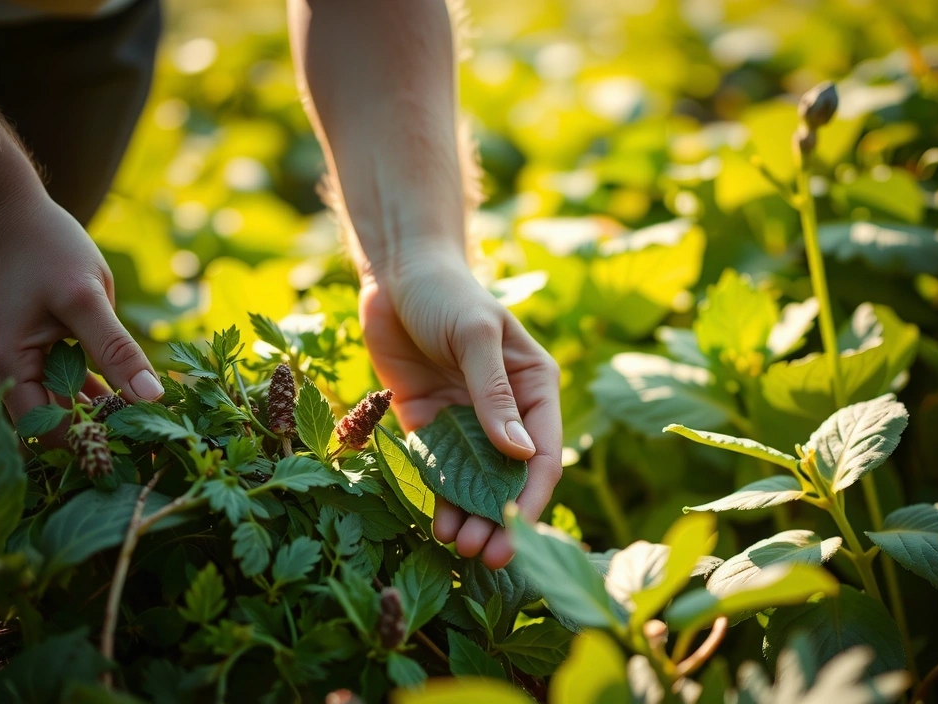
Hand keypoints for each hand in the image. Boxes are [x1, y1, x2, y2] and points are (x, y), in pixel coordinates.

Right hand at [0, 192, 163, 425]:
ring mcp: (15, 365)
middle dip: (98, 432)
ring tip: (147, 420)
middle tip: (148, 435)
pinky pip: (60, 388)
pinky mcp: (32, 356)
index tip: (140, 440)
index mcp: (6, 364)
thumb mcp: (88, 298)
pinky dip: (91, 394)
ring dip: (98, 414)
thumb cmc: (48, 249)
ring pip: (58, 408)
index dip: (92, 439)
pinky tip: (129, 396)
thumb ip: (117, 350)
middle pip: (50, 425)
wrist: (17, 216)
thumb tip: (150, 397)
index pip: (47, 429)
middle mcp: (1, 373)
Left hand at [358, 257, 561, 568]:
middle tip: (482, 555)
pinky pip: (439, 469)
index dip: (530, 495)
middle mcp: (506, 410)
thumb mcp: (474, 336)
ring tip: (458, 546)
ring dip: (471, 515)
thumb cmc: (447, 293)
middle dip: (500, 517)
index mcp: (534, 387)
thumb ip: (492, 394)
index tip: (515, 531)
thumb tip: (518, 455)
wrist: (396, 274)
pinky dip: (440, 498)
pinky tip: (437, 523)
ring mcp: (467, 420)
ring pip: (475, 482)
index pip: (541, 452)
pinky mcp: (430, 424)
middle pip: (510, 477)